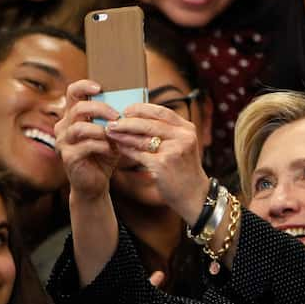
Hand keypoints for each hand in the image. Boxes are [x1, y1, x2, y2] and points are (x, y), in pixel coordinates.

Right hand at [54, 80, 119, 201]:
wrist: (95, 183)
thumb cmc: (104, 155)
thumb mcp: (111, 133)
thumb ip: (115, 119)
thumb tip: (134, 101)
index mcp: (72, 116)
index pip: (72, 92)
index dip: (84, 86)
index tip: (100, 87)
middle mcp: (63, 126)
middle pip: (78, 108)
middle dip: (101, 109)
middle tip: (117, 116)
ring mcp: (63, 142)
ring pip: (79, 127)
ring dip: (101, 129)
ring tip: (115, 135)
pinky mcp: (68, 157)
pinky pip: (84, 146)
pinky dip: (100, 145)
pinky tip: (111, 149)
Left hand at [105, 102, 208, 224]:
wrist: (194, 194)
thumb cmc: (184, 168)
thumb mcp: (182, 145)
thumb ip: (167, 131)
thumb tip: (139, 118)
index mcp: (187, 129)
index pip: (162, 112)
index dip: (142, 109)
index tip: (126, 110)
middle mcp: (182, 137)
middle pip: (149, 123)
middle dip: (127, 122)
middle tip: (112, 122)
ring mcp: (173, 151)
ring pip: (142, 138)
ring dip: (123, 135)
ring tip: (111, 132)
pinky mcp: (162, 165)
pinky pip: (139, 154)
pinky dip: (127, 149)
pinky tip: (119, 147)